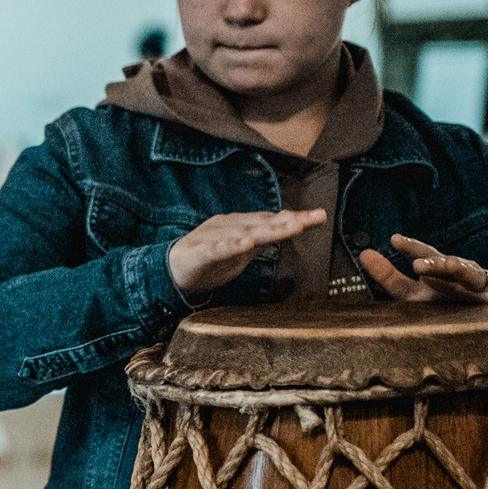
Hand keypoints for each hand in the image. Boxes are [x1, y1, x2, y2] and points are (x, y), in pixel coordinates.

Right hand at [167, 209, 328, 298]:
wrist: (168, 272)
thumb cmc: (207, 260)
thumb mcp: (241, 249)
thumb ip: (261, 238)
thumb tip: (288, 227)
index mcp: (237, 225)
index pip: (270, 220)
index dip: (294, 218)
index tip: (318, 216)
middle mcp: (227, 227)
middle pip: (261, 223)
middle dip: (287, 221)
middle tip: (309, 219)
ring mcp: (212, 239)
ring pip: (243, 233)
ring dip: (267, 229)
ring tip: (289, 227)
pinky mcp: (198, 254)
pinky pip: (216, 249)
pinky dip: (230, 246)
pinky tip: (244, 244)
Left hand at [361, 234, 487, 305]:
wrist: (477, 329)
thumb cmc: (442, 308)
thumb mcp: (413, 295)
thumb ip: (389, 277)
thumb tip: (363, 253)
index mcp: (442, 271)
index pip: (426, 254)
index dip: (411, 247)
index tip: (393, 240)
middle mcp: (462, 275)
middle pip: (449, 264)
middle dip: (435, 262)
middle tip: (418, 264)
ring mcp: (483, 290)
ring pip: (474, 276)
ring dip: (463, 269)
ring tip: (452, 266)